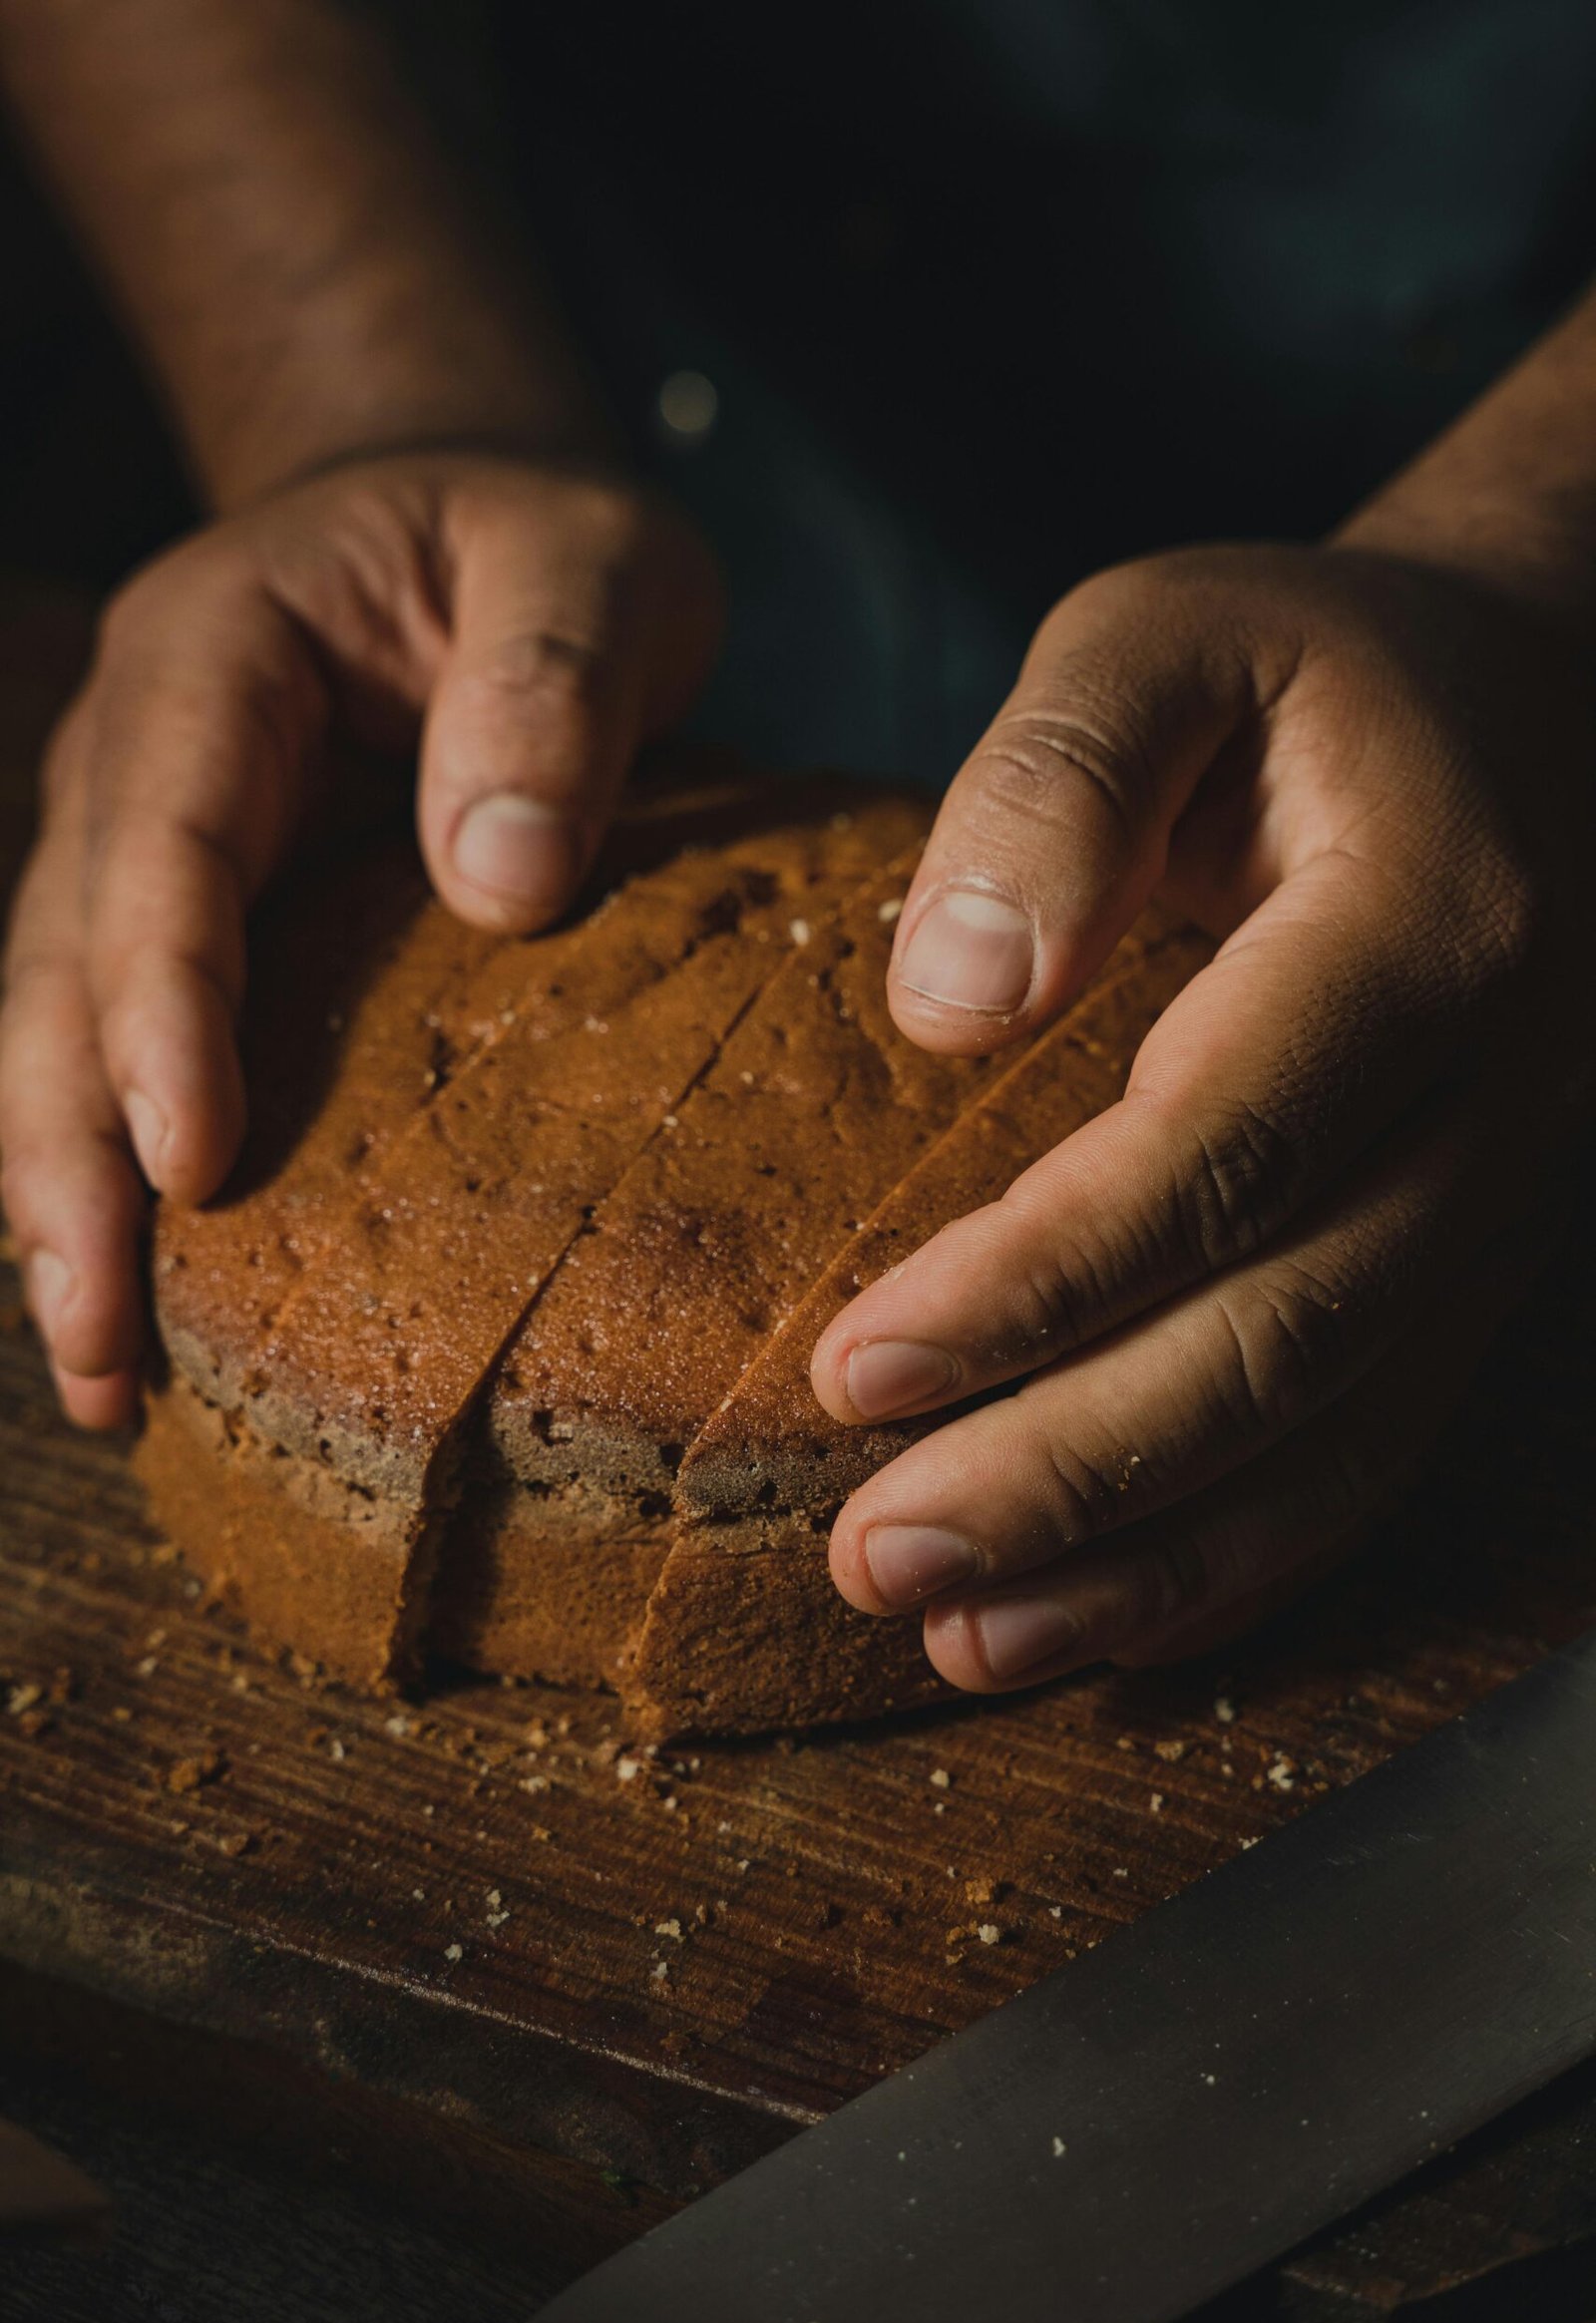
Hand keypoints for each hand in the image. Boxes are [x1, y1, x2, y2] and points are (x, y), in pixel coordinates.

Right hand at [0, 451, 720, 1426]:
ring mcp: (142, 845)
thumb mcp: (590, 564)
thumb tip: (503, 879)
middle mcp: (136, 762)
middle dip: (66, 1163)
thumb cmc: (535, 542)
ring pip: (59, 1035)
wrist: (469, 517)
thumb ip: (552, 687)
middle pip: (60, 971)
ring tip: (103, 1378)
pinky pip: (121, 1053)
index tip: (191, 1166)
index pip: (163, 850)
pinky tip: (145, 1309)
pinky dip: (122, 1177)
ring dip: (63, 1206)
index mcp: (212, 658)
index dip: (161, 1011)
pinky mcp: (188, 924)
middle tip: (102, 1346)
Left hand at [812, 543, 1591, 1693]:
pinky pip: (1374, 1445)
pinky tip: (1100, 1626)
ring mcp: (1505, 1203)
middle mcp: (1496, 1099)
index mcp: (1421, 932)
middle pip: (1281, 1336)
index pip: (1221, 1152)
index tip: (855, 1371)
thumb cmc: (1315, 669)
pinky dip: (1243, 1559)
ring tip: (956, 1632)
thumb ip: (1057, 781)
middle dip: (1072, 1472)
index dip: (1038, 1282)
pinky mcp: (1473, 1263)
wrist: (1538, 709)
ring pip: (1335, 1432)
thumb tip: (950, 999)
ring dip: (1145, 1557)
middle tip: (877, 1557)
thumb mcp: (1168, 633)